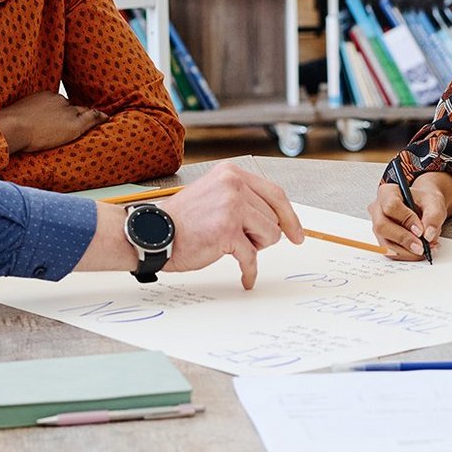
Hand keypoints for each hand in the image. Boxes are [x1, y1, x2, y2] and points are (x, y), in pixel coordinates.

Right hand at [0, 91, 107, 154]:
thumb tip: (13, 123)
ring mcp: (67, 111)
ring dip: (84, 118)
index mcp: (44, 96)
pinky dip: (99, 117)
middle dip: (74, 113)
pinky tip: (106, 118)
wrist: (12, 126)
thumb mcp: (16, 115)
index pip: (58, 104)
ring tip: (96, 120)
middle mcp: (58, 100)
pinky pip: (91, 118)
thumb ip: (22, 116)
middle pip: (71, 107)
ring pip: (80, 113)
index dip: (60, 112)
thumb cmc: (8, 125)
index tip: (58, 118)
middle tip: (78, 121)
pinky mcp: (73, 124)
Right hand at [154, 162, 304, 288]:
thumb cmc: (182, 220)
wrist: (154, 234)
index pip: (275, 194)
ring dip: (253, 247)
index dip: (290, 217)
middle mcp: (233, 184)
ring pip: (269, 236)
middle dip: (261, 235)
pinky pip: (252, 257)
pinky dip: (249, 271)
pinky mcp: (227, 230)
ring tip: (230, 246)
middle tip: (239, 240)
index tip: (297, 234)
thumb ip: (243, 199)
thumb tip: (277, 219)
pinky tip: (246, 278)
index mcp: (231, 173)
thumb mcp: (215, 195)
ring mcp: (231, 206)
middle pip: (273, 218)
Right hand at [366, 171, 451, 260]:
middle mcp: (377, 209)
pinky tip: (420, 250)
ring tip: (426, 248)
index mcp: (388, 192)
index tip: (421, 230)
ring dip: (407, 251)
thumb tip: (428, 235)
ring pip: (385, 243)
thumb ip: (433, 216)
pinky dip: (407, 254)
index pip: (391, 206)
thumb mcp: (434, 203)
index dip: (406, 220)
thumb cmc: (425, 201)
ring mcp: (377, 225)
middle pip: (382, 226)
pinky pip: (390, 252)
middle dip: (404, 239)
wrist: (423, 206)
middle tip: (422, 246)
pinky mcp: (382, 239)